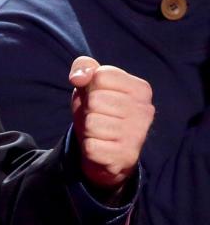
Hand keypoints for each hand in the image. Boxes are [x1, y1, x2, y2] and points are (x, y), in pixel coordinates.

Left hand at [70, 56, 153, 191]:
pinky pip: (91, 146)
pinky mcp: (126, 157)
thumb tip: (78, 77)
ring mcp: (138, 135)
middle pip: (95, 100)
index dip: (91, 86)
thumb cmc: (98, 109)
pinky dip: (90, 147)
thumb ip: (84, 67)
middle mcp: (145, 111)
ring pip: (91, 123)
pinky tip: (102, 147)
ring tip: (100, 131)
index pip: (101, 76)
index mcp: (141, 89)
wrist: (106, 150)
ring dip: (88, 128)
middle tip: (98, 116)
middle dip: (88, 109)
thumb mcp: (90, 84)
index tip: (99, 96)